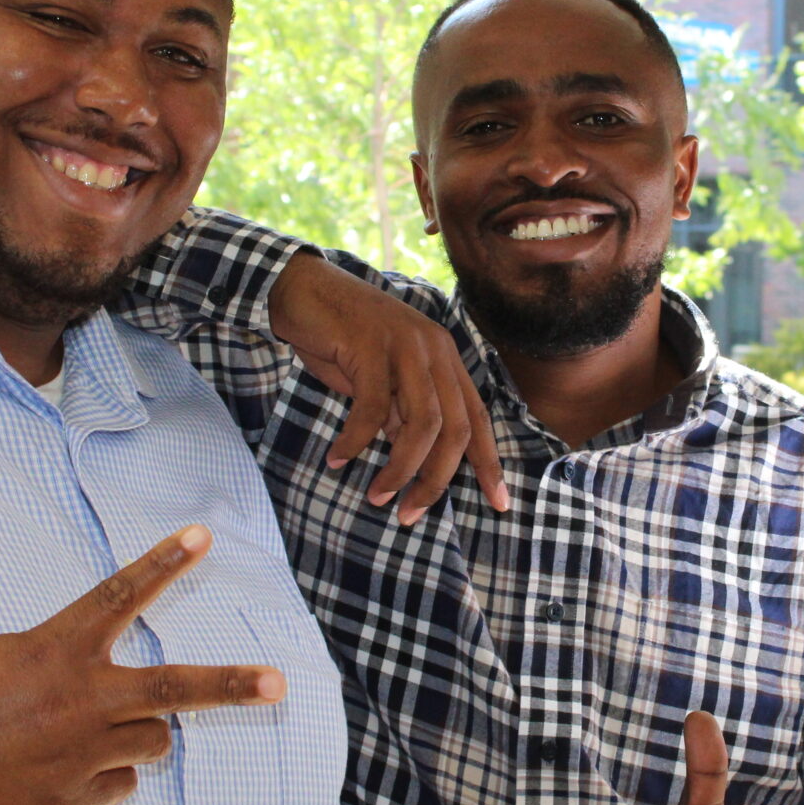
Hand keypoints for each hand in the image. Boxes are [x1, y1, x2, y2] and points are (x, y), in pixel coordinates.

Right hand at [0, 525, 288, 804]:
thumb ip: (57, 663)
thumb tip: (96, 688)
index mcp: (54, 650)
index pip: (120, 596)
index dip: (165, 563)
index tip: (204, 535)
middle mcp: (78, 701)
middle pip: (176, 694)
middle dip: (233, 688)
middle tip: (277, 685)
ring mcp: (77, 757)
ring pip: (150, 746)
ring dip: (135, 738)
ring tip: (84, 735)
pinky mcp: (65, 803)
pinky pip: (117, 790)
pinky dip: (102, 782)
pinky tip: (57, 776)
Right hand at [267, 253, 509, 523]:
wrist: (304, 290)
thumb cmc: (343, 339)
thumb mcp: (383, 379)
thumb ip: (402, 412)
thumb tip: (412, 459)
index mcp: (445, 358)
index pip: (479, 418)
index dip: (490, 463)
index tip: (499, 503)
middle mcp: (435, 350)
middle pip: (455, 429)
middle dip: (437, 480)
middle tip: (410, 514)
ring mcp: (406, 346)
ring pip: (421, 425)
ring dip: (400, 469)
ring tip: (378, 497)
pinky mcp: (372, 346)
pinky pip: (372, 411)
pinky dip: (356, 441)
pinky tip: (338, 458)